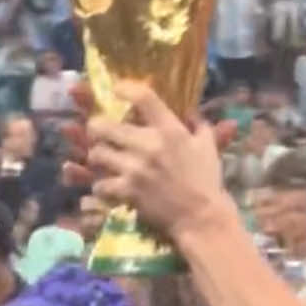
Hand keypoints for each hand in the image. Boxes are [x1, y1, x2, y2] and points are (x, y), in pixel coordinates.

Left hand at [63, 82, 234, 222]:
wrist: (202, 218)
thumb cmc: (207, 181)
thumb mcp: (208, 147)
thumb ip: (198, 126)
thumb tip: (190, 112)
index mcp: (170, 130)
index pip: (143, 96)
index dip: (124, 88)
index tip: (117, 89)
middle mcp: (149, 145)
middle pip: (104, 125)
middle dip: (97, 128)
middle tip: (99, 133)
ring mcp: (136, 168)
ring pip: (97, 153)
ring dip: (98, 157)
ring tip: (103, 161)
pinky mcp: (129, 191)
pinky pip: (101, 183)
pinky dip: (102, 186)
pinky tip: (109, 187)